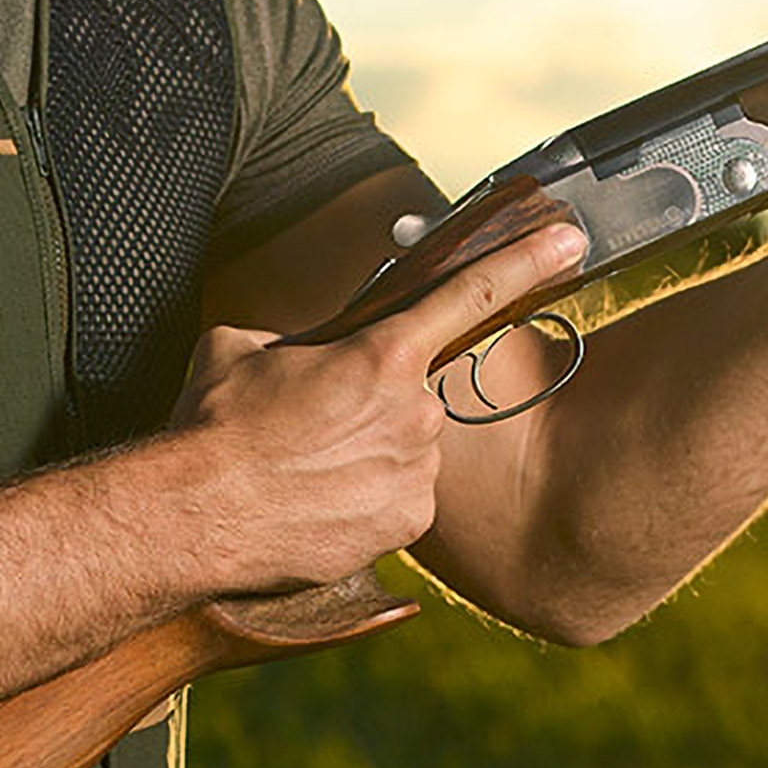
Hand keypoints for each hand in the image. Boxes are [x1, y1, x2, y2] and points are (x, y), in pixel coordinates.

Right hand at [170, 218, 587, 592]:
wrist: (199, 515)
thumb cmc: (215, 429)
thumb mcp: (240, 348)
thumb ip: (292, 336)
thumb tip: (300, 345)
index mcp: (381, 355)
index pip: (469, 294)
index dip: (525, 261)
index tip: (568, 242)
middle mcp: (414, 413)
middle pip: (410, 392)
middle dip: (370, 401)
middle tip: (312, 423)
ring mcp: (416, 473)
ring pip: (405, 449)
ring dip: (365, 452)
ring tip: (304, 468)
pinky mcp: (407, 524)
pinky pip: (399, 498)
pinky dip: (364, 497)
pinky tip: (318, 500)